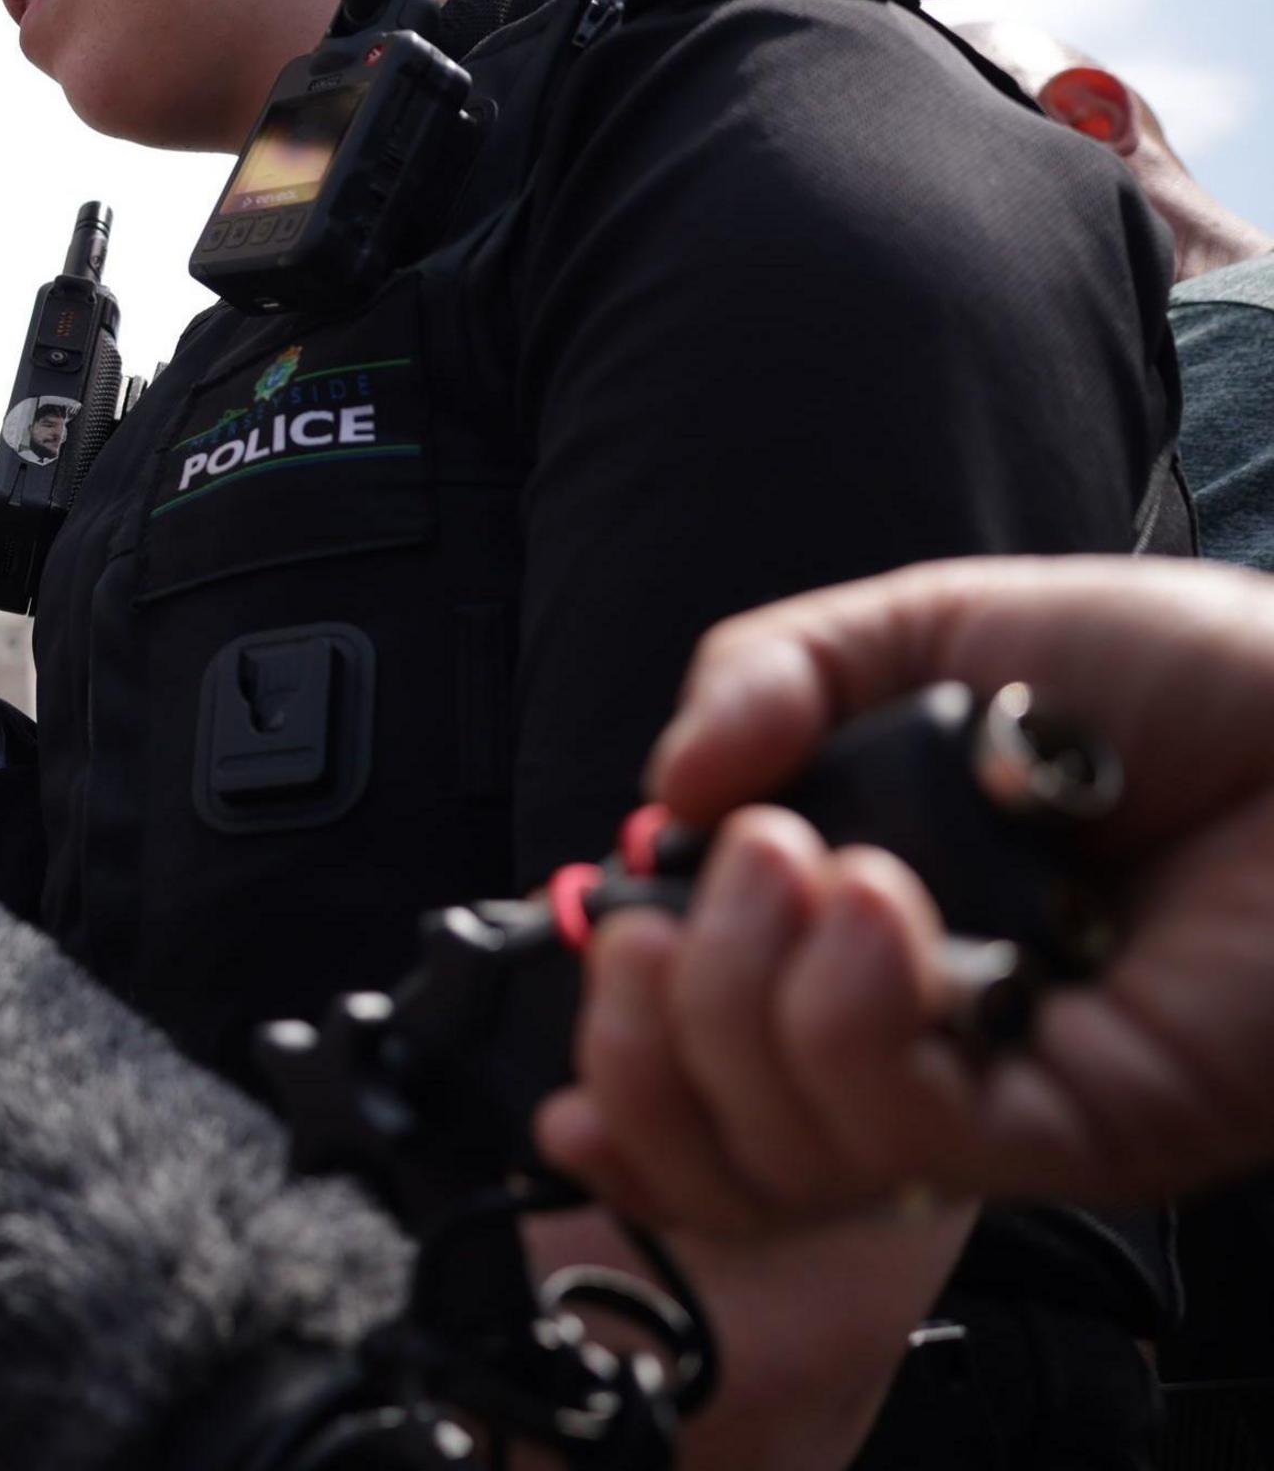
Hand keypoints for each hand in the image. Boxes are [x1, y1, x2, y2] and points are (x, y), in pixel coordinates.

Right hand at [537, 555, 1273, 1222]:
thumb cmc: (1179, 680)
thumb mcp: (927, 632)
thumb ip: (765, 677)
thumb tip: (658, 794)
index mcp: (856, 948)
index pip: (694, 1072)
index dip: (615, 1049)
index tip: (601, 951)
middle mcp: (916, 1043)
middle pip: (711, 1139)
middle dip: (654, 1018)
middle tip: (703, 883)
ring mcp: (996, 1100)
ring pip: (792, 1148)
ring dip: (751, 1001)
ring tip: (814, 866)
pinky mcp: (1080, 1131)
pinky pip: (913, 1136)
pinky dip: (853, 1026)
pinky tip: (881, 912)